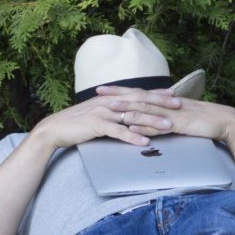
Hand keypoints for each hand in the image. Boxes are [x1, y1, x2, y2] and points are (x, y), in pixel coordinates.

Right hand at [30, 87, 181, 149]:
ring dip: (152, 121)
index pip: (137, 93)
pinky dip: (132, 135)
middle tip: (179, 105)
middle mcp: (108, 101)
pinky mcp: (96, 124)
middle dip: (160, 103)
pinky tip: (145, 141)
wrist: (55, 129)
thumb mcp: (96, 113)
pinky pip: (118, 130)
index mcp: (110, 97)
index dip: (156, 93)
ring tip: (169, 126)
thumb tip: (127, 114)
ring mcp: (102, 112)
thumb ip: (112, 111)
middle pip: (139, 100)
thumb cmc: (76, 123)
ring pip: (132, 115)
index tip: (173, 94)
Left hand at [97, 86, 234, 146]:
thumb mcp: (181, 116)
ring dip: (126, 108)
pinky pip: (159, 125)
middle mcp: (167, 103)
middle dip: (117, 94)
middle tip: (98, 92)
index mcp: (166, 101)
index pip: (139, 93)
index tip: (104, 89)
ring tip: (109, 107)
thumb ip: (165, 117)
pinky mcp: (180, 124)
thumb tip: (150, 121)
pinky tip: (132, 127)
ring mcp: (172, 113)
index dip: (121, 90)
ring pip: (146, 109)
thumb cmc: (205, 120)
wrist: (227, 122)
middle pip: (137, 96)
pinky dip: (145, 126)